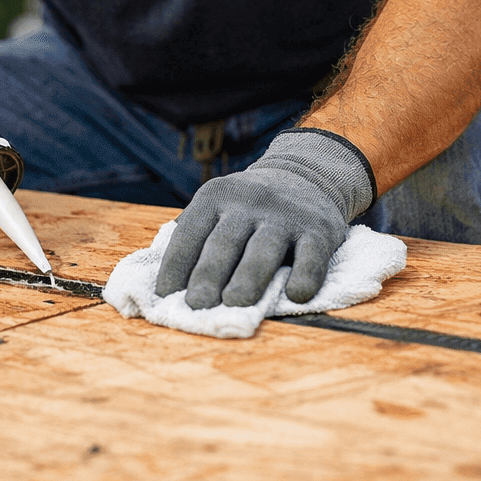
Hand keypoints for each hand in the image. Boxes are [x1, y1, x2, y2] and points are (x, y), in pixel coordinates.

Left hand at [154, 128, 376, 308]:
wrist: (307, 175)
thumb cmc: (249, 208)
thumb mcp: (218, 206)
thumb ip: (195, 236)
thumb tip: (162, 286)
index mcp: (215, 196)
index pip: (190, 232)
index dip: (176, 263)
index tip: (164, 294)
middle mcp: (249, 201)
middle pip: (225, 242)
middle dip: (208, 274)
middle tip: (196, 304)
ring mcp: (285, 215)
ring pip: (263, 248)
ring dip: (248, 277)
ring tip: (234, 303)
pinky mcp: (319, 230)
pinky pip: (312, 255)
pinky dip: (306, 275)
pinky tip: (297, 295)